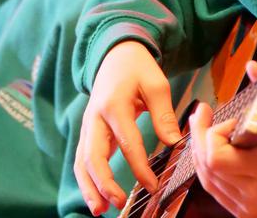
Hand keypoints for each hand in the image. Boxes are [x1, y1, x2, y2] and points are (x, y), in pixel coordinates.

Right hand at [74, 41, 180, 215]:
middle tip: (118, 204)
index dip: (139, 167)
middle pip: (93, 156)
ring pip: (81, 161)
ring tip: (99, 211)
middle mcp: (95, 118)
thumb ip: (163, 114)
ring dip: (89, 187)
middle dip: (103, 183)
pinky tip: (96, 198)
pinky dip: (87, 180)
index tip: (152, 186)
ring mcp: (88, 126)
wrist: (115, 55)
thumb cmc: (138, 69)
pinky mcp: (88, 132)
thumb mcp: (156, 84)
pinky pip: (82, 159)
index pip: (126, 142)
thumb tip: (174, 144)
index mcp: (114, 104)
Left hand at [189, 63, 256, 217]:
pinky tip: (214, 151)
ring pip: (207, 180)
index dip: (216, 134)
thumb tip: (252, 67)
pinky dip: (210, 169)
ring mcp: (249, 207)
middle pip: (207, 165)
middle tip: (201, 113)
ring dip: (201, 151)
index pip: (217, 157)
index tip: (233, 119)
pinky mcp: (247, 213)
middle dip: (199, 136)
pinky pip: (217, 191)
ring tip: (202, 127)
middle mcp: (254, 194)